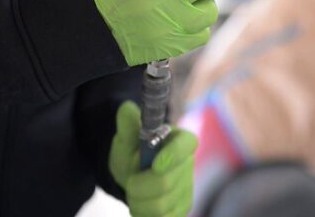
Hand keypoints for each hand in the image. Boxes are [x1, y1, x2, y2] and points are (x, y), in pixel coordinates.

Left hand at [110, 101, 197, 216]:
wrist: (133, 173)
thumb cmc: (133, 153)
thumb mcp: (127, 139)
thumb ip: (128, 126)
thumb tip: (126, 108)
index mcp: (180, 140)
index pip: (186, 145)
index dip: (173, 156)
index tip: (154, 164)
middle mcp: (189, 164)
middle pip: (165, 182)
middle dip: (139, 185)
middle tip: (130, 180)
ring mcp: (187, 188)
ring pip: (160, 205)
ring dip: (138, 201)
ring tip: (135, 191)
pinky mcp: (182, 208)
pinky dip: (145, 213)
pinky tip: (143, 203)